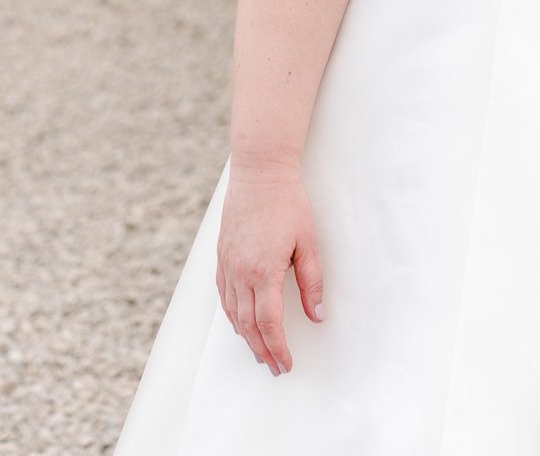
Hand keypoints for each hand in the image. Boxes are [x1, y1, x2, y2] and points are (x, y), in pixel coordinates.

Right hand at [216, 162, 324, 375]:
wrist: (259, 173)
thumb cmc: (288, 204)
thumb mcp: (309, 243)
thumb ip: (312, 282)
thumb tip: (318, 315)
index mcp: (263, 271)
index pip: (269, 322)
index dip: (278, 347)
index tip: (287, 363)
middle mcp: (240, 272)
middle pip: (248, 324)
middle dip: (263, 349)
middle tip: (276, 367)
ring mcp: (227, 265)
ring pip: (233, 313)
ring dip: (246, 337)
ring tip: (261, 352)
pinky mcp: (221, 257)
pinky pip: (223, 295)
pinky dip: (232, 315)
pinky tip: (241, 323)